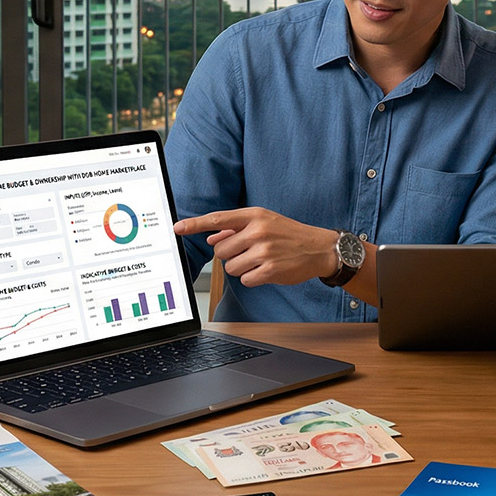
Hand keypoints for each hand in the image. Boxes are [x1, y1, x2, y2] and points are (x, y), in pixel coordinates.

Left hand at [174, 208, 337, 287]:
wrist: (318, 248)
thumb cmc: (288, 234)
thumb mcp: (264, 222)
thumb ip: (235, 228)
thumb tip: (210, 238)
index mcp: (254, 215)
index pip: (217, 219)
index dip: (194, 224)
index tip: (177, 228)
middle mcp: (257, 231)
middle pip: (221, 250)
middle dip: (230, 254)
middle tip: (249, 251)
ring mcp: (264, 251)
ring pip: (230, 267)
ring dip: (241, 267)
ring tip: (260, 260)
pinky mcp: (269, 270)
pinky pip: (244, 279)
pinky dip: (252, 277)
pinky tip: (266, 270)